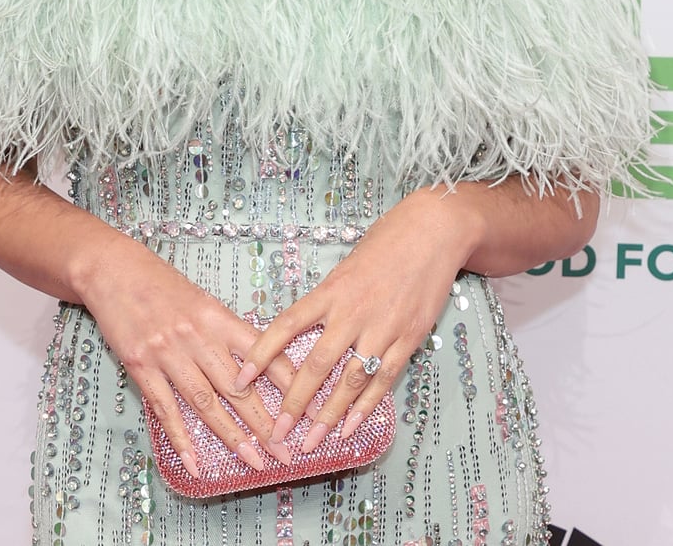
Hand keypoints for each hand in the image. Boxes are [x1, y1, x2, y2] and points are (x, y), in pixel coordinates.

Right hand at [80, 238, 300, 476]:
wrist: (112, 269)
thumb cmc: (160, 283)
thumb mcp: (201, 300)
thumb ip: (226, 331)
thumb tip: (258, 362)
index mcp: (218, 318)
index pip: (264, 354)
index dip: (290, 384)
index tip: (310, 408)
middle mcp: (197, 337)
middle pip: (238, 387)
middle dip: (266, 423)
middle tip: (287, 452)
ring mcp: (168, 353)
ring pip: (206, 403)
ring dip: (232, 436)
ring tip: (254, 460)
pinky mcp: (141, 366)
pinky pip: (165, 409)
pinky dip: (182, 439)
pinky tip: (195, 463)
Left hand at [232, 188, 478, 452]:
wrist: (433, 232)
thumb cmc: (387, 243)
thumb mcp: (346, 266)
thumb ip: (328, 300)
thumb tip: (305, 330)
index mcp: (330, 291)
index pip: (286, 326)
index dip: (260, 355)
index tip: (239, 379)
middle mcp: (352, 313)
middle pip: (316, 365)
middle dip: (294, 402)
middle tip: (277, 431)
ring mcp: (382, 329)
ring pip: (349, 381)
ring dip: (328, 415)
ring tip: (311, 440)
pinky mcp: (408, 339)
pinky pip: (383, 381)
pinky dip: (365, 408)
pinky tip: (350, 427)